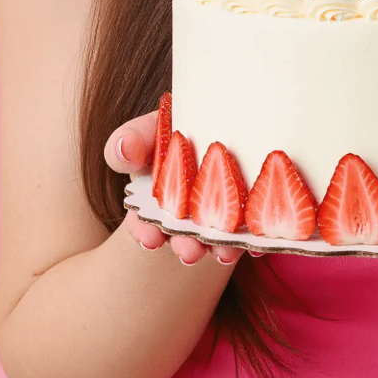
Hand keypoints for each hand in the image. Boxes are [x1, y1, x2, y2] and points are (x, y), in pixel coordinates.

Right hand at [104, 111, 258, 266]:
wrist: (231, 124)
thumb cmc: (183, 126)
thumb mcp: (154, 128)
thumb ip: (133, 138)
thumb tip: (123, 150)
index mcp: (158, 193)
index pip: (144, 218)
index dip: (144, 230)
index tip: (149, 239)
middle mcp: (185, 211)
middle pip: (181, 233)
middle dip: (185, 245)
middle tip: (189, 253)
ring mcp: (217, 215)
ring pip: (214, 237)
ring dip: (218, 247)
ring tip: (224, 253)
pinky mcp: (248, 214)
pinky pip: (249, 230)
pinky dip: (251, 239)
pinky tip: (254, 245)